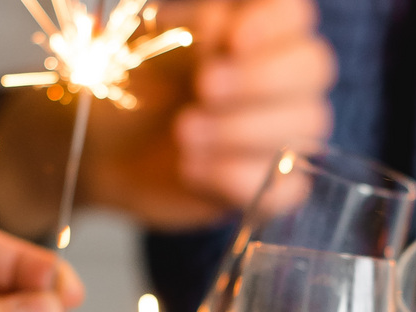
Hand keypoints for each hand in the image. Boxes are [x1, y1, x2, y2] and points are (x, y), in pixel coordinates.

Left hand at [0, 0, 334, 235]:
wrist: (101, 149)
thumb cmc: (130, 88)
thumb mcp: (150, 47)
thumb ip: (192, 31)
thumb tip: (223, 29)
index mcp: (255, 32)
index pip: (294, 15)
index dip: (272, 26)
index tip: (231, 41)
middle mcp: (281, 80)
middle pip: (314, 67)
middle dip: (259, 79)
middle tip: (202, 87)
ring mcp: (283, 136)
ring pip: (305, 128)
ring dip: (239, 130)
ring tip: (183, 133)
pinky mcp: (271, 187)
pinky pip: (287, 189)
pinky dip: (236, 178)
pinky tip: (191, 169)